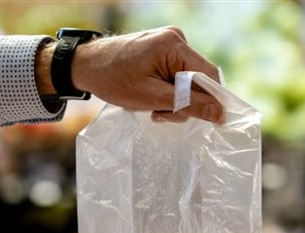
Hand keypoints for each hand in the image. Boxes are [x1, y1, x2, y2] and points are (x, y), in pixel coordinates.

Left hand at [50, 27, 224, 123]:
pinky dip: (167, 91)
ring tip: (152, 107)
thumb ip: (188, 105)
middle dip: (185, 102)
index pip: (209, 75)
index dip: (211, 100)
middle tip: (160, 114)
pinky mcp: (162, 50)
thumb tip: (219, 114)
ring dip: (174, 99)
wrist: (85, 66)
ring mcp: (169, 43)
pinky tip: (151, 97)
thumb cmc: (113, 80)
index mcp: (174, 45)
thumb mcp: (152, 98)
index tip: (209, 122)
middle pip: (199, 78)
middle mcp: (176, 38)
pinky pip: (176, 74)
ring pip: (187, 79)